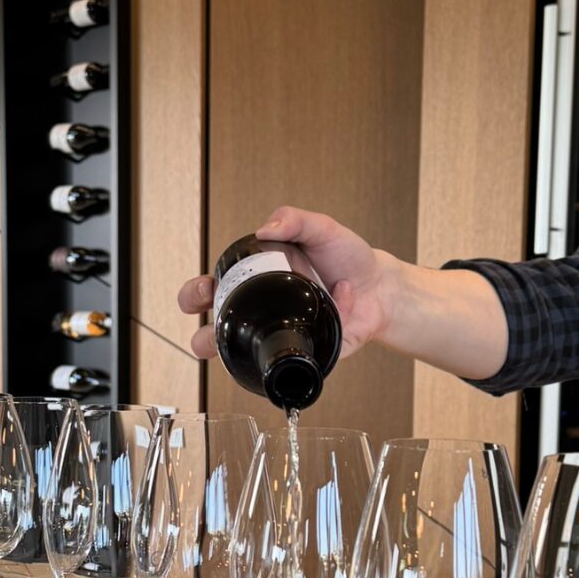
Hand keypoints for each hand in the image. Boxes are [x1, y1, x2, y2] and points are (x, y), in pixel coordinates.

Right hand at [178, 206, 395, 360]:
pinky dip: (329, 314)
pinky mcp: (309, 353)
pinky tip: (342, 293)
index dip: (197, 294)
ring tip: (246, 342)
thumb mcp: (321, 228)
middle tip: (211, 330)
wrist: (381, 285)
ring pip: (246, 357)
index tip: (201, 292)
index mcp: (258, 281)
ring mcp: (283, 335)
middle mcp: (265, 311)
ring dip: (236, 355)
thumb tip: (264, 229)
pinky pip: (304, 350)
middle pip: (218, 332)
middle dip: (205, 336)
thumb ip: (294, 220)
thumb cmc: (347, 258)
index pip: (214, 291)